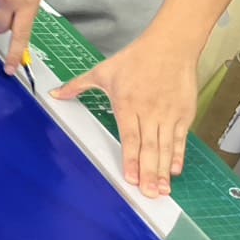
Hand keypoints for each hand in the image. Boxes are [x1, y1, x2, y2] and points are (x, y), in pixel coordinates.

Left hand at [51, 30, 200, 198]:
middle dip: (149, 172)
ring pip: (166, 147)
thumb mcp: (102, 71)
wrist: (171, 45)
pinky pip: (181, 139)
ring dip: (163, 170)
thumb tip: (55, 93)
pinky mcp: (184, 113)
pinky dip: (178, 155)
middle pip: (149, 147)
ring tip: (162, 190)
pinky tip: (174, 171)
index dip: (130, 159)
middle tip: (150, 194)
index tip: (131, 178)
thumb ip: (78, 85)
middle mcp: (149, 111)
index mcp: (127, 103)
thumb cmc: (136, 58)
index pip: (129, 137)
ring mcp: (168, 113)